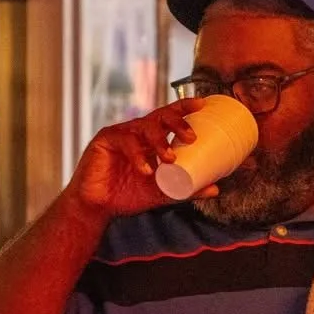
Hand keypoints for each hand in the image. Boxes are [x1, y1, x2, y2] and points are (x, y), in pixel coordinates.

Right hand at [66, 98, 217, 220]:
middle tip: (191, 136)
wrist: (97, 208)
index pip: (168, 117)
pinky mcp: (104, 141)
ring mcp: (120, 135)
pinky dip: (137, 156)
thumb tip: (216, 189)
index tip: (203, 104)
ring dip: (160, 141)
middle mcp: (136, 133)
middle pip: (158, 116)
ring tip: (170, 158)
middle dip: (177, 122)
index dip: (184, 108)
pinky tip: (146, 170)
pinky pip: (125, 142)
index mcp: (149, 140)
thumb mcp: (162, 194)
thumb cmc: (127, 196)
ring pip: (143, 127)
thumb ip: (186, 190)